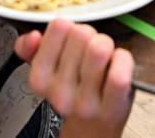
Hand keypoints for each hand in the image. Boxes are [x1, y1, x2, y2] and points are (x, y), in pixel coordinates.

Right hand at [15, 19, 133, 137]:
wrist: (92, 127)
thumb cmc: (74, 90)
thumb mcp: (48, 68)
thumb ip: (31, 48)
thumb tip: (34, 36)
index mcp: (40, 79)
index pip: (58, 27)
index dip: (71, 28)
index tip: (72, 41)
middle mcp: (59, 93)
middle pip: (81, 34)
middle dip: (90, 35)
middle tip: (91, 51)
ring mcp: (85, 103)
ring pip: (99, 49)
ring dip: (107, 45)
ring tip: (105, 58)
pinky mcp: (111, 108)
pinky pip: (119, 74)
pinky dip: (123, 60)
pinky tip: (119, 63)